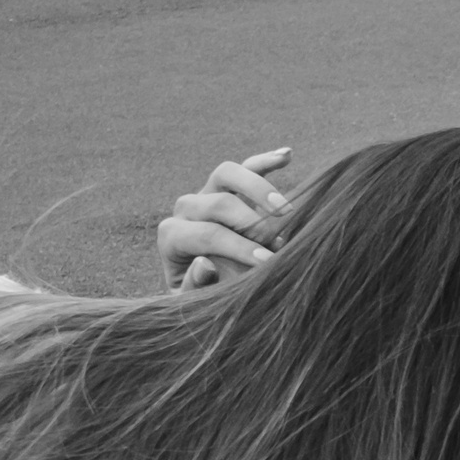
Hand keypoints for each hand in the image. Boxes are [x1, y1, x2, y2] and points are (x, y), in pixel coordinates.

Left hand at [158, 147, 294, 289]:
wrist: (208, 288)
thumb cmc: (203, 297)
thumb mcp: (194, 303)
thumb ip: (195, 287)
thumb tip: (204, 263)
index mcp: (172, 237)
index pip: (205, 234)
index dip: (237, 247)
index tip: (267, 262)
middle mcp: (186, 210)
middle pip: (218, 203)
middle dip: (251, 223)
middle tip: (278, 244)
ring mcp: (207, 193)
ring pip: (227, 173)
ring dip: (259, 189)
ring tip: (286, 210)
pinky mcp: (230, 186)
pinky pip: (246, 166)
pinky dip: (266, 161)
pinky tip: (287, 156)